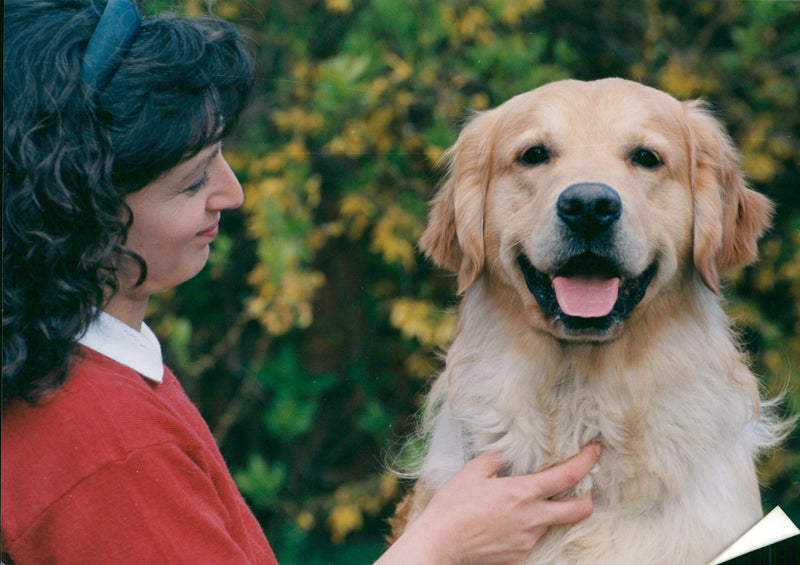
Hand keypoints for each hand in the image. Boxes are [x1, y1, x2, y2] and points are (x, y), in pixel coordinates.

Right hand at [376, 443, 600, 564]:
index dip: (586, 461)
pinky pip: (531, 539)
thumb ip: (496, 459)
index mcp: (523, 493)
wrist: (440, 544)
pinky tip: (505, 523)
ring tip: (521, 504)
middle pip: (580, 510)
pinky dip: (525, 528)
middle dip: (587, 497)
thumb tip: (507, 454)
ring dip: (546, 512)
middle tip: (581, 487)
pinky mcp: (519, 557)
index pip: (568, 476)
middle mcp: (532, 519)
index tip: (595, 451)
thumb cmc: (453, 507)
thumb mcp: (472, 472)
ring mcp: (528, 541)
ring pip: (552, 523)